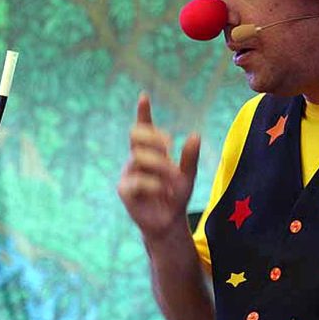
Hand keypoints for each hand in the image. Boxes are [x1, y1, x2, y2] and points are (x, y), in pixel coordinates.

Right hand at [117, 92, 199, 239]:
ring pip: (139, 156)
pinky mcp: (124, 189)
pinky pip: (138, 180)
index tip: (144, 96)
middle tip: (169, 149)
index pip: (144, 128)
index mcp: (151, 152)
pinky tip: (160, 191)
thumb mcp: (188, 176)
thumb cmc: (175, 197)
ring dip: (160, 165)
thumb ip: (190, 158)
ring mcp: (128, 173)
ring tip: (172, 179)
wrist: (168, 223)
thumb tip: (194, 134)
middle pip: (136, 135)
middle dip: (154, 138)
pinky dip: (154, 184)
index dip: (143, 112)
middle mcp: (136, 159)